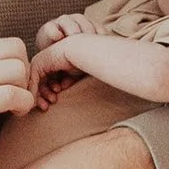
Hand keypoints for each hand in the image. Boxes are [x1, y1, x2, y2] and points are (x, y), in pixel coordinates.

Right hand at [0, 20, 33, 168]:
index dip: (7, 64)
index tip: (5, 84)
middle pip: (13, 48)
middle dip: (24, 70)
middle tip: (19, 94)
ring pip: (17, 69)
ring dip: (26, 89)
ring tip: (17, 109)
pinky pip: (11, 95)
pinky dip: (22, 104)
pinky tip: (14, 116)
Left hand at [29, 27, 168, 104]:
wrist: (133, 65)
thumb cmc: (126, 79)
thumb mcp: (102, 87)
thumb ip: (92, 92)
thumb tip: (89, 120)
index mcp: (78, 57)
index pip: (52, 73)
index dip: (46, 90)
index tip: (50, 107)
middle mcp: (70, 50)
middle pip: (42, 70)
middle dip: (40, 90)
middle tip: (45, 108)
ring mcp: (65, 47)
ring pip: (38, 67)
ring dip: (37, 88)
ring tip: (47, 105)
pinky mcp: (62, 49)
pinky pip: (38, 66)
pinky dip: (35, 83)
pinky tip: (43, 100)